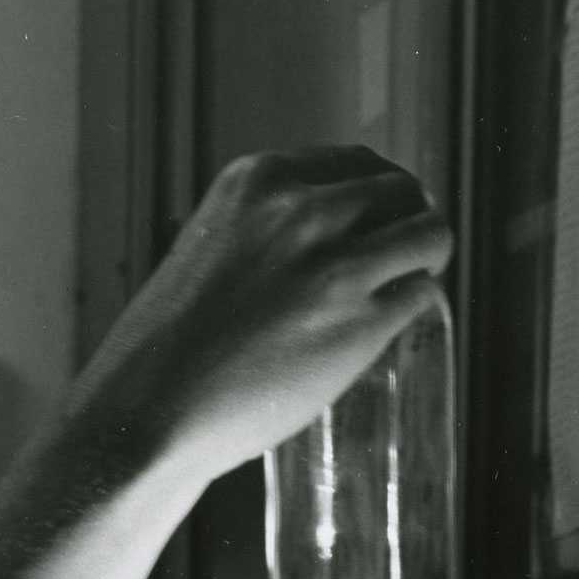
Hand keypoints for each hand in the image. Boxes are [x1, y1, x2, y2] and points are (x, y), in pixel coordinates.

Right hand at [74, 145, 452, 485]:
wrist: (149, 414)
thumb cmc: (165, 350)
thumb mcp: (207, 249)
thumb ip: (261, 232)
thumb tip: (316, 244)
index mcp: (260, 182)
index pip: (351, 164)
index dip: (372, 194)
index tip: (374, 219)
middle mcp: (304, 210)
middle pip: (399, 189)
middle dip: (407, 218)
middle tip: (405, 252)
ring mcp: (337, 266)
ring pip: (428, 232)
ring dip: (429, 254)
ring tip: (416, 278)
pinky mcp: (360, 323)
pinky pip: (419, 293)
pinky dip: (416, 302)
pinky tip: (397, 319)